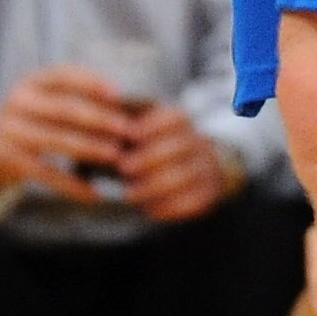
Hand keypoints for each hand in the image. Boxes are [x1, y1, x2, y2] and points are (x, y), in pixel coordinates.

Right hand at [0, 69, 135, 198]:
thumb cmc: (30, 120)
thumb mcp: (42, 99)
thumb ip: (73, 97)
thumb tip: (120, 105)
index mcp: (31, 82)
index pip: (63, 75)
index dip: (91, 83)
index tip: (118, 94)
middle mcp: (18, 102)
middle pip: (65, 109)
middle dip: (100, 120)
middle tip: (128, 130)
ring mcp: (12, 131)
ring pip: (58, 140)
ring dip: (91, 148)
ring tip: (116, 156)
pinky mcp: (10, 160)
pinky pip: (47, 174)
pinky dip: (72, 185)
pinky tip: (93, 194)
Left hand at [115, 103, 237, 225]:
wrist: (196, 168)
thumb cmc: (155, 145)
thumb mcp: (145, 126)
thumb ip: (128, 118)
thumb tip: (107, 106)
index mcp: (184, 122)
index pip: (174, 117)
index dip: (152, 126)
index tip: (129, 135)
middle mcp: (200, 142)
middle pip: (179, 146)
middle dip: (148, 158)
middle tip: (123, 169)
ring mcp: (207, 168)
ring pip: (184, 176)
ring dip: (153, 187)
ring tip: (129, 194)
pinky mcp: (208, 194)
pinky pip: (192, 202)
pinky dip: (168, 207)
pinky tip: (148, 209)